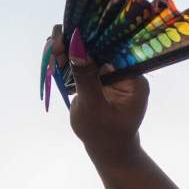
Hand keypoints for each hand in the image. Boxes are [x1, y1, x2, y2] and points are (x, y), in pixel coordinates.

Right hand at [51, 25, 148, 158]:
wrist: (108, 150)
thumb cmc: (104, 134)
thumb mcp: (93, 107)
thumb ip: (86, 77)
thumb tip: (77, 45)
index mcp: (134, 79)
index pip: (114, 48)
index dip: (91, 39)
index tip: (67, 39)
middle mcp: (127, 72)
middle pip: (101, 46)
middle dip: (77, 43)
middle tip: (55, 48)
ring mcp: (113, 74)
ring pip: (90, 52)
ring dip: (70, 50)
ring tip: (53, 55)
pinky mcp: (101, 78)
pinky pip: (85, 62)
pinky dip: (70, 60)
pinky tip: (56, 60)